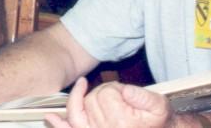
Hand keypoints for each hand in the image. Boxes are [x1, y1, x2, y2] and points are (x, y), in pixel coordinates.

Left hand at [46, 78, 172, 127]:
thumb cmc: (159, 122)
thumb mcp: (159, 106)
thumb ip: (143, 96)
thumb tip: (125, 91)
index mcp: (121, 123)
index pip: (106, 94)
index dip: (115, 89)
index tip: (126, 94)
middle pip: (90, 101)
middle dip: (101, 93)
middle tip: (118, 98)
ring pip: (77, 113)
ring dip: (77, 100)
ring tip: (81, 87)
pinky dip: (60, 125)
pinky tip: (51, 117)